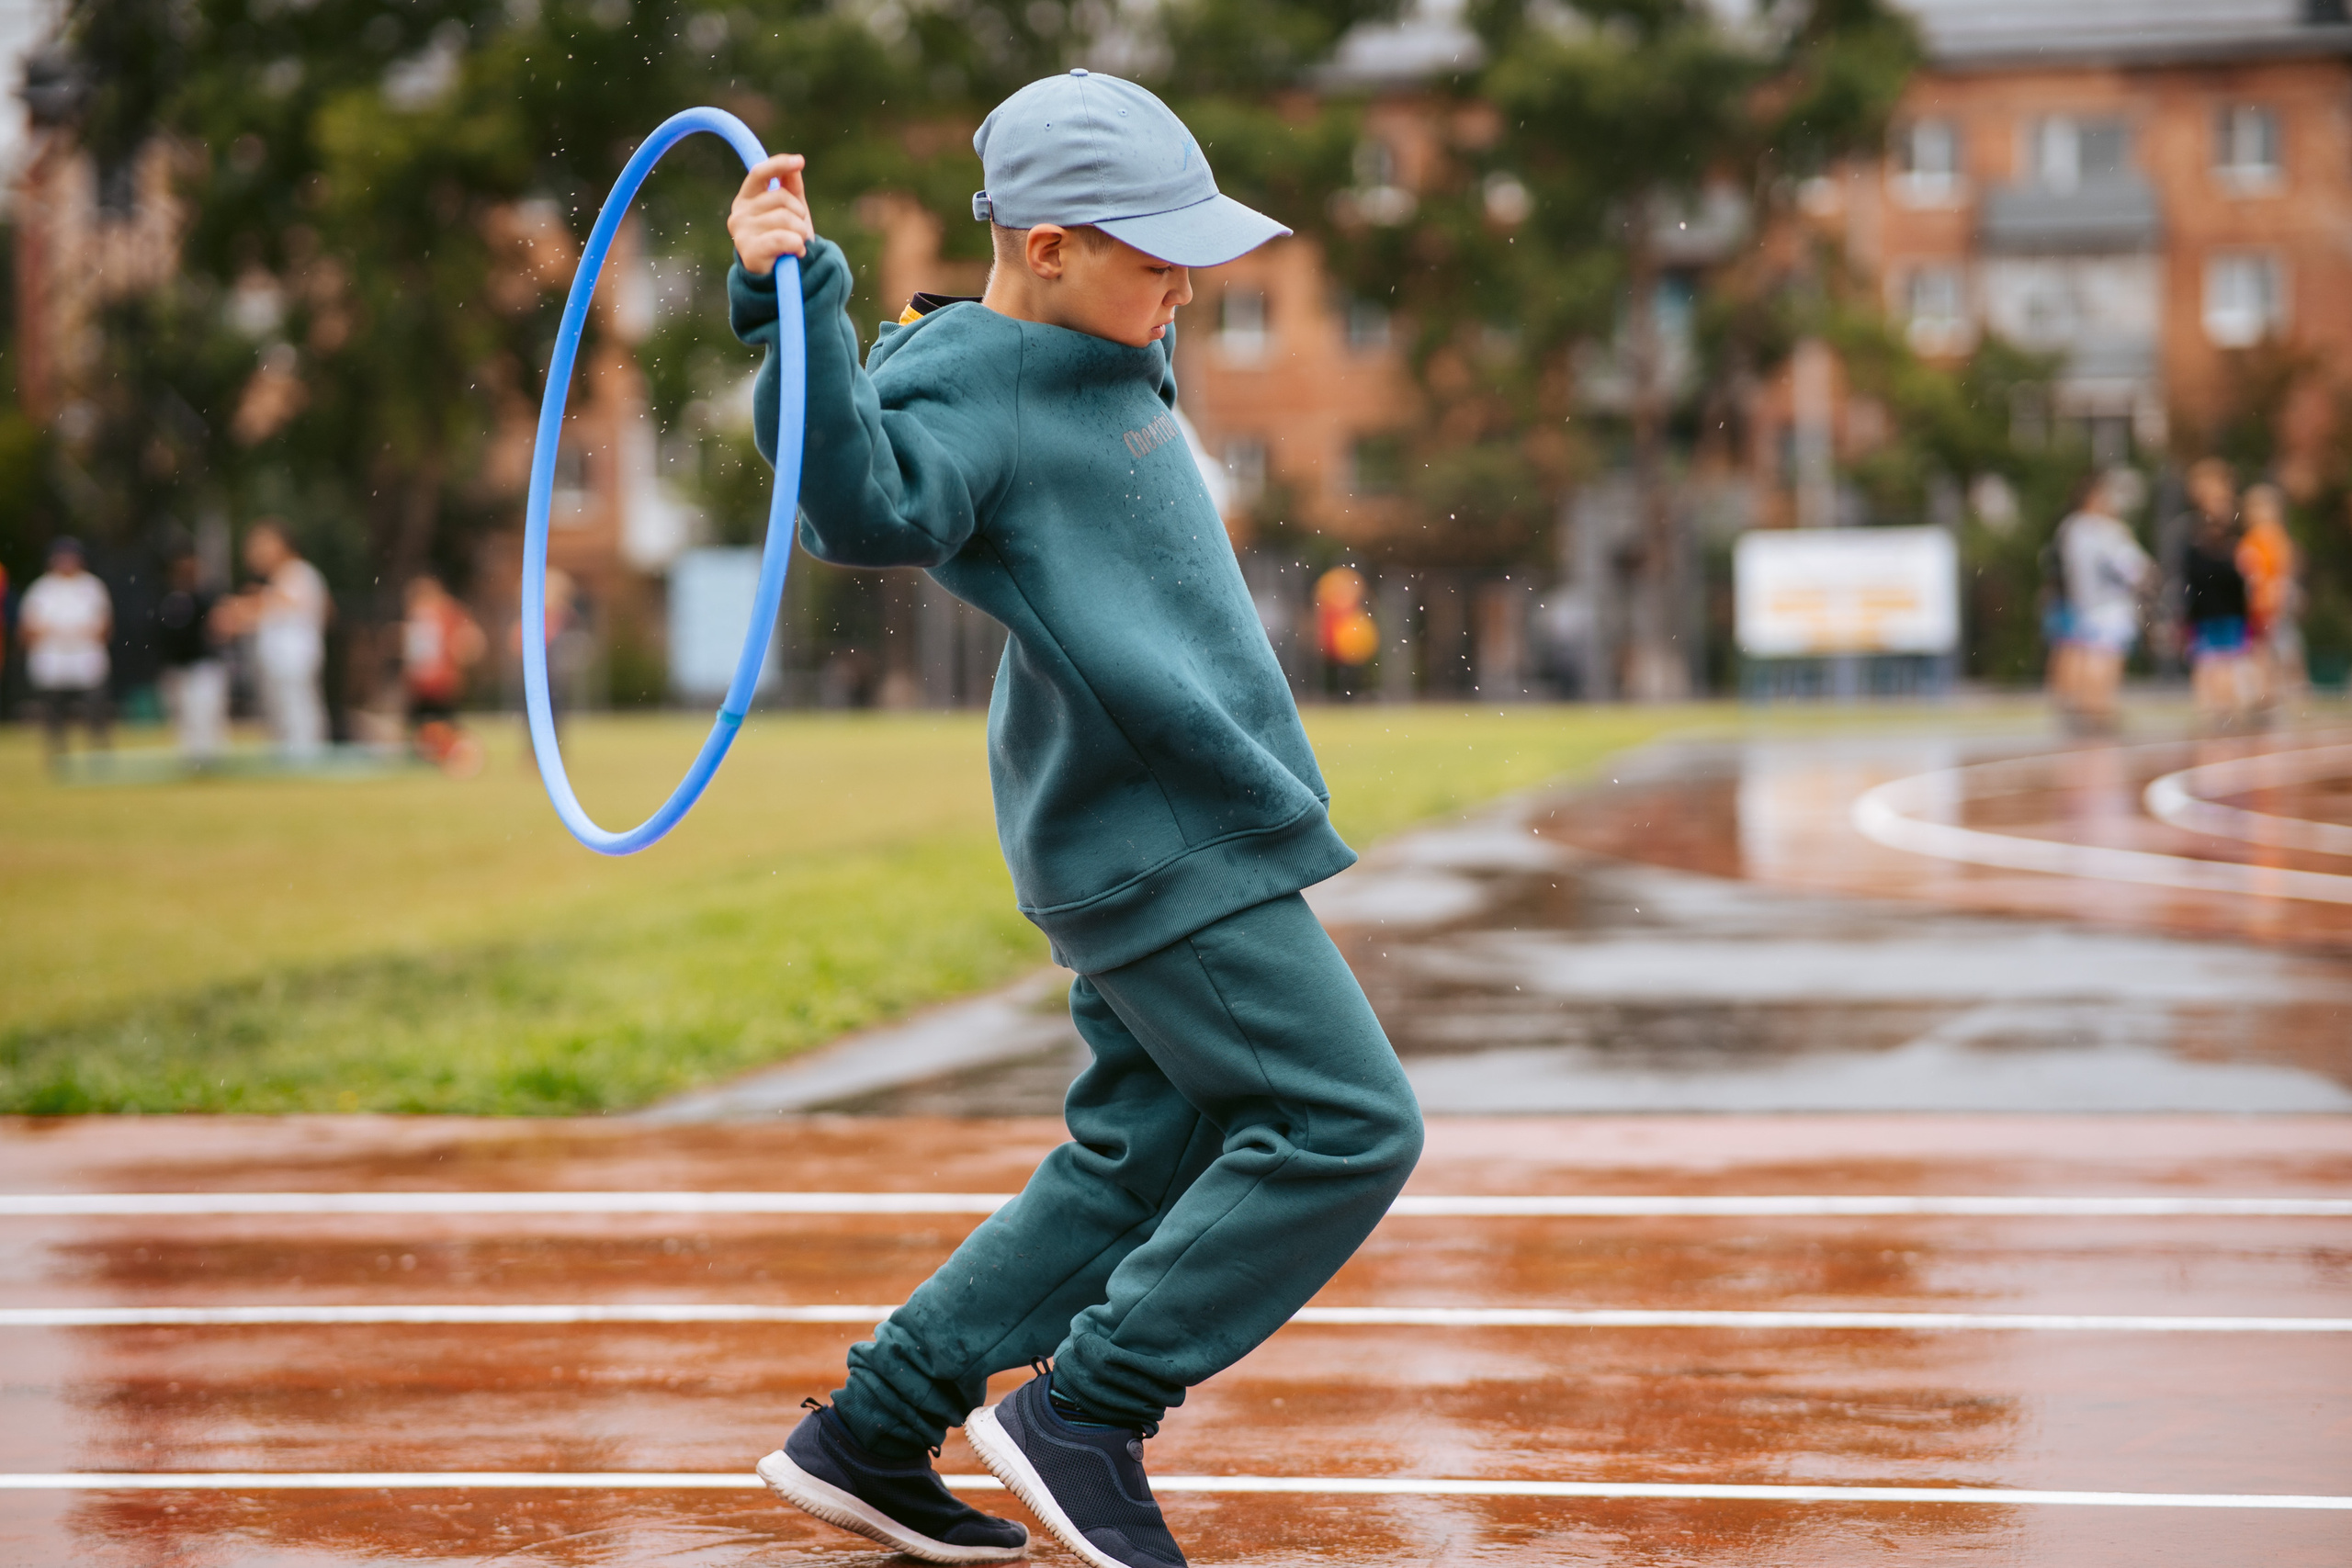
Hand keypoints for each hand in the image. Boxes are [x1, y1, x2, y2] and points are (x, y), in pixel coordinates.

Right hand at [728, 153, 811, 278]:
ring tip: (797, 244)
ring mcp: (742, 232)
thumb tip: (796, 164)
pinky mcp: (749, 251)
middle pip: (781, 198)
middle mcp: (739, 212)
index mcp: (747, 198)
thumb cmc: (784, 239)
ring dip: (801, 233)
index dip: (778, 164)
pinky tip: (796, 252)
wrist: (778, 276)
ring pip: (785, 218)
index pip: (759, 173)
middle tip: (799, 230)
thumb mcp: (790, 210)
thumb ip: (791, 186)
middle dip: (799, 214)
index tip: (799, 161)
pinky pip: (783, 238)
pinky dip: (796, 245)